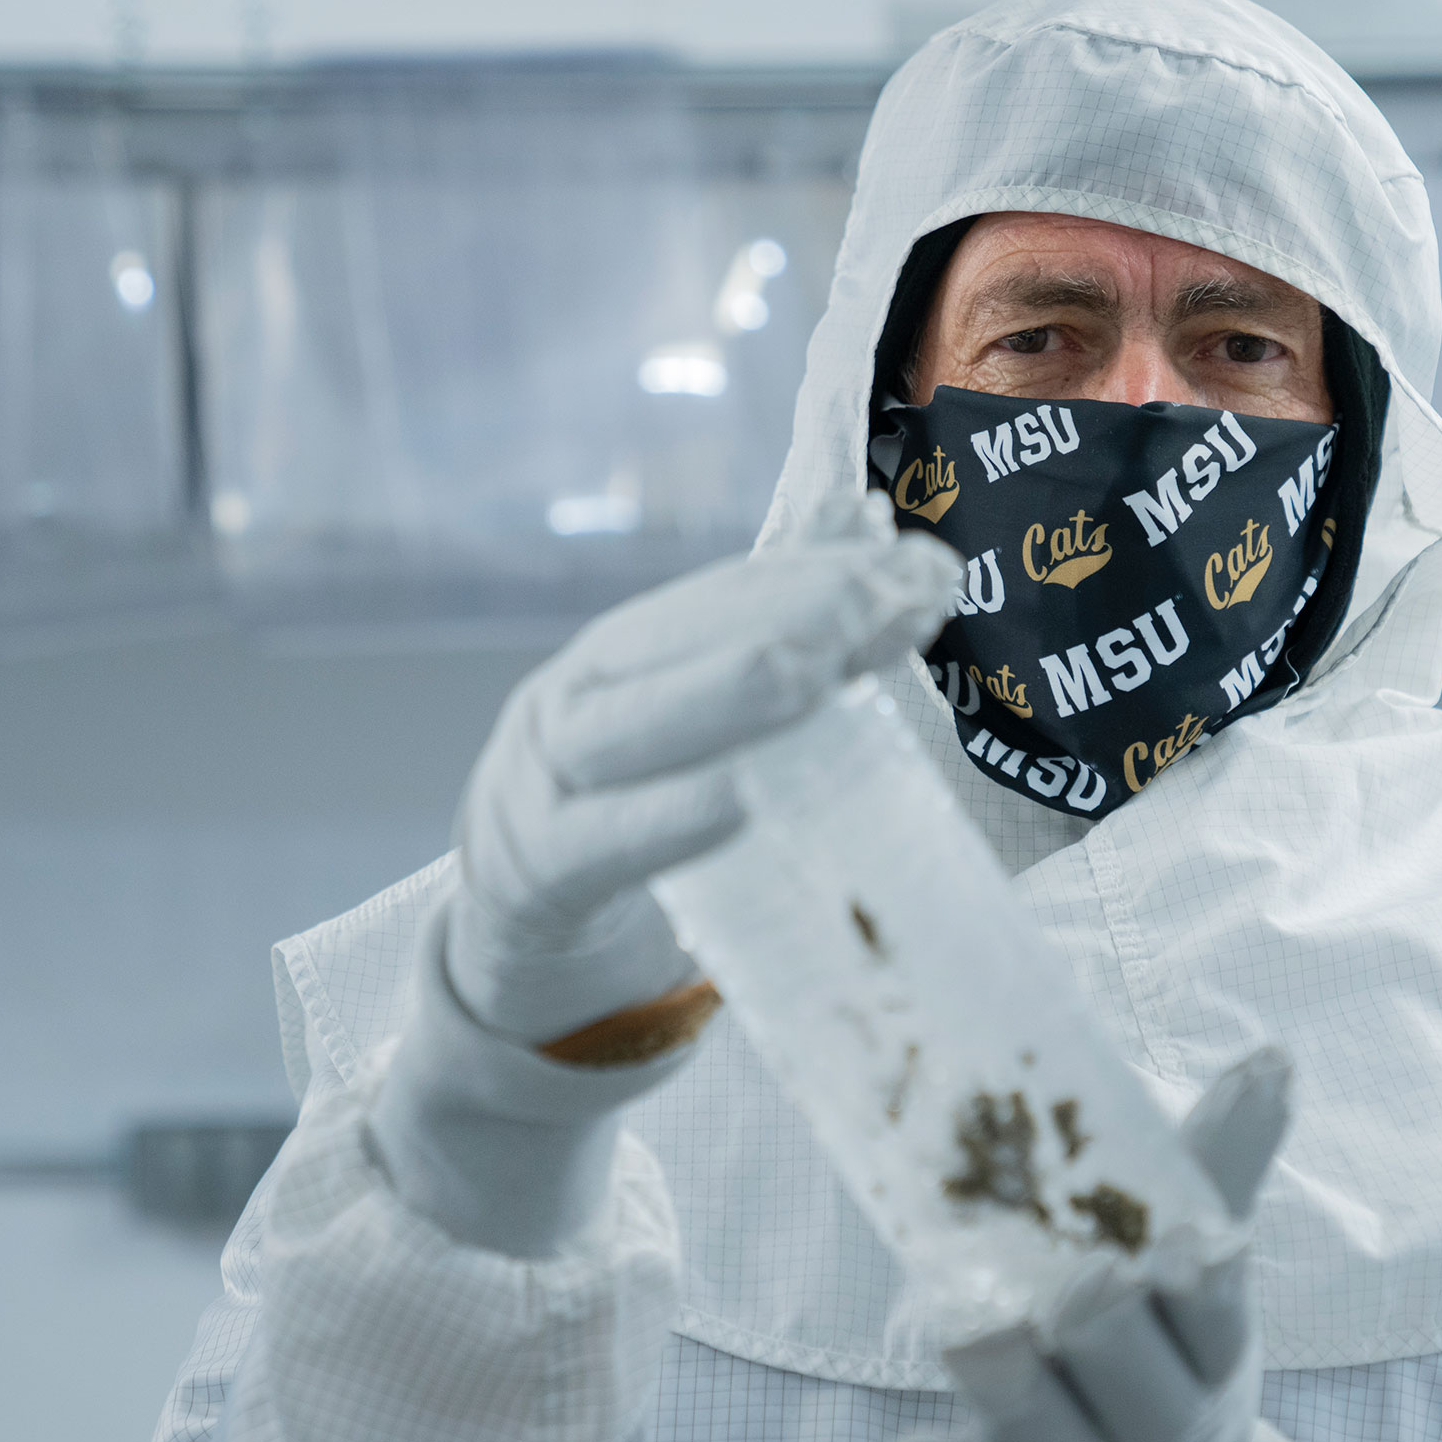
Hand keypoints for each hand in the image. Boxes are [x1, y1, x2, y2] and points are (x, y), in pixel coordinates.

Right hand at [445, 494, 962, 1045]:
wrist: (518, 927)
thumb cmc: (625, 806)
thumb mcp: (693, 717)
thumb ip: (776, 625)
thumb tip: (862, 514)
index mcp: (620, 653)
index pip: (726, 596)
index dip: (821, 574)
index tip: (923, 569)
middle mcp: (575, 698)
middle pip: (676, 642)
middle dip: (790, 612)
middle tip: (889, 601)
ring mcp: (545, 782)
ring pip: (628, 727)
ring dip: (727, 695)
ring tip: (817, 673)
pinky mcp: (540, 873)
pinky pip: (601, 844)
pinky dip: (668, 819)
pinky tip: (738, 800)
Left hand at [884, 1048, 1337, 1441]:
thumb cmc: (1162, 1384)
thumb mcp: (1199, 1301)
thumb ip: (1215, 1171)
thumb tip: (1274, 1054)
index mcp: (1205, 1364)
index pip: (1216, 1318)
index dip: (1198, 1284)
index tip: (1177, 1246)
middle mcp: (1152, 1440)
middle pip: (1128, 1373)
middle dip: (1096, 1322)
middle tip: (1076, 1285)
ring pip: (1033, 1433)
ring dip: (1001, 1377)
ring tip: (974, 1331)